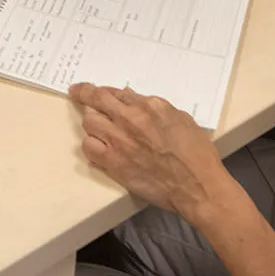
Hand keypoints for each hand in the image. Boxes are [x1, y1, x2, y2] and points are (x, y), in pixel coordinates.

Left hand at [71, 84, 229, 215]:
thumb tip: (134, 100)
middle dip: (84, 94)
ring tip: (96, 125)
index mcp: (150, 105)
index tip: (94, 89)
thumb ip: (156, 108)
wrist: (196, 185)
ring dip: (91, 121)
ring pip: (89, 122)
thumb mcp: (181, 119)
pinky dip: (90, 143)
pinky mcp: (113, 163)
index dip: (104, 91)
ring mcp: (119, 141)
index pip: (117, 92)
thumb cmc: (196, 153)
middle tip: (77, 93)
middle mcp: (130, 118)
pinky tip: (97, 146)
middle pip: (96, 100)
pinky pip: (88, 147)